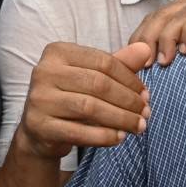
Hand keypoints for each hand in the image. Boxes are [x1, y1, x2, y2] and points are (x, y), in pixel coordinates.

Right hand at [11, 41, 150, 162]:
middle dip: (128, 100)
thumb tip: (145, 50)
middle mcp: (44, 71)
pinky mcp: (39, 125)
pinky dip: (103, 136)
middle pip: (98, 84)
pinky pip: (78, 132)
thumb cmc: (70, 96)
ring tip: (138, 127)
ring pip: (90, 107)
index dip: (130, 79)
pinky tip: (119, 137)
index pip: (103, 61)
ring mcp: (39, 99)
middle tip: (146, 113)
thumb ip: (119, 63)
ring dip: (121, 119)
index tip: (146, 94)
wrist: (40, 130)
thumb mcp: (93, 76)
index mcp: (57, 52)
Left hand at [128, 0, 185, 65]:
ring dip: (166, 40)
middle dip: (148, 41)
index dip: (139, 38)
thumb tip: (164, 69)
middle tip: (144, 65)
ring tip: (162, 62)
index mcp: (184, 5)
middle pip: (160, 17)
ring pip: (177, 17)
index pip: (153, 19)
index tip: (131, 61)